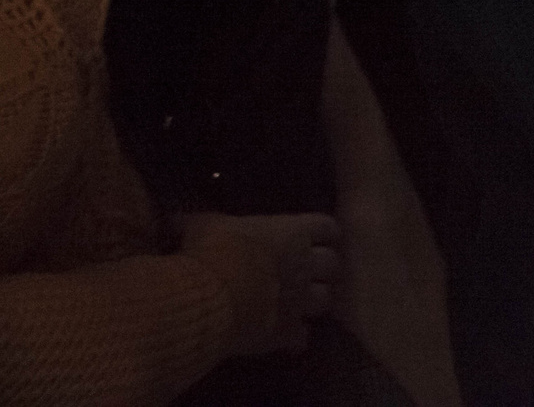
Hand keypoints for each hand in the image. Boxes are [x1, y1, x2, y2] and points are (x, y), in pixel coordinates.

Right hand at [180, 211, 340, 356]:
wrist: (207, 298)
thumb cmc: (210, 253)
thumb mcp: (202, 227)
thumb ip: (198, 223)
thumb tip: (174, 220)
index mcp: (292, 233)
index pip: (327, 227)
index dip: (324, 234)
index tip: (317, 238)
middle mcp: (304, 265)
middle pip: (333, 265)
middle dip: (324, 269)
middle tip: (308, 273)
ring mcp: (299, 299)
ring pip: (325, 300)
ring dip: (314, 302)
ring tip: (299, 305)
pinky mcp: (286, 331)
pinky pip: (303, 336)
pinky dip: (297, 338)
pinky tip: (288, 340)